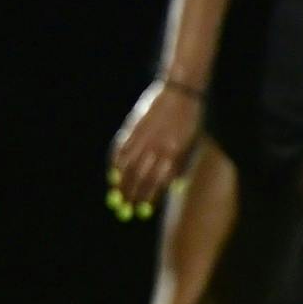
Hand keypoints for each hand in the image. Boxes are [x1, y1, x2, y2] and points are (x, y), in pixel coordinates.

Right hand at [107, 79, 203, 216]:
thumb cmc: (189, 120)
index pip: (158, 182)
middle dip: (132, 195)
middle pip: (141, 177)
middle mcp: (157, 147)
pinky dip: (115, 162)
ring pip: (128, 166)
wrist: (180, 92)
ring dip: (120, 183)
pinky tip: (112, 173)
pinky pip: (121, 148)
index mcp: (174, 153)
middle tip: (125, 208)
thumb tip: (170, 186)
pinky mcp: (134, 127)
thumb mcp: (190, 144)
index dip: (149, 198)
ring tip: (116, 196)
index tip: (143, 210)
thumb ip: (179, 164)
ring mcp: (143, 137)